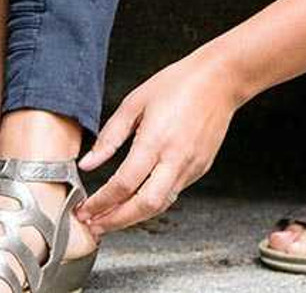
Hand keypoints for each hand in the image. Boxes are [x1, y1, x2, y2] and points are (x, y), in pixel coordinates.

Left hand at [74, 48, 239, 235]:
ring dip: (133, 218)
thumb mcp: (135, 102)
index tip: (84, 209)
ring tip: (111, 218)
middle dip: (115, 221)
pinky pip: (173, 193)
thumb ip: (110, 136)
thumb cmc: (179, 83)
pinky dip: (152, 202)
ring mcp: (190, 166)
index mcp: (155, 140)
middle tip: (94, 226)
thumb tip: (89, 162)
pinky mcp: (200, 168)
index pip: (123, 184)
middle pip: (143, 206)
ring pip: (159, 205)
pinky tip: (138, 199)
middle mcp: (175, 159)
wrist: (220, 79)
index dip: (100, 203)